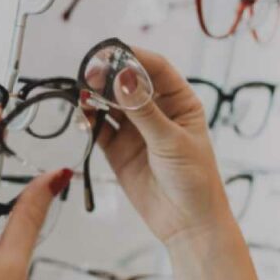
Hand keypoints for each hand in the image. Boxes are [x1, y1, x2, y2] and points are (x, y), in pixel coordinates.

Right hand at [95, 47, 236, 245]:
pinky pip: (99, 127)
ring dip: (95, 96)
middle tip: (90, 74)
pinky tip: (83, 116)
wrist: (188, 225)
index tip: (112, 53)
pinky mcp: (118, 149)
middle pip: (128, 82)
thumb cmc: (195, 181)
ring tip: (84, 94)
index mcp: (180, 102)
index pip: (155, 68)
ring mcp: (135, 129)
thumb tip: (124, 77)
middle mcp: (156, 110)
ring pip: (110, 102)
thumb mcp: (171, 142)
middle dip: (108, 76)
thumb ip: (144, 111)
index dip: (134, 57)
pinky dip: (89, 119)